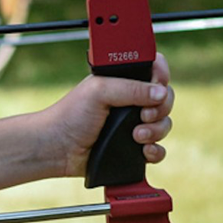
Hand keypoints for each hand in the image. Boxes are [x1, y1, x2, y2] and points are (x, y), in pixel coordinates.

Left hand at [41, 53, 174, 176]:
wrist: (57, 148)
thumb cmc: (70, 115)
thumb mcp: (99, 91)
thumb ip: (131, 88)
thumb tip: (161, 93)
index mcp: (122, 82)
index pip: (154, 71)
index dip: (161, 75)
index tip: (159, 83)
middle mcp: (130, 102)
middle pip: (165, 99)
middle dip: (160, 108)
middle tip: (142, 115)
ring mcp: (133, 125)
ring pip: (164, 124)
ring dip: (156, 130)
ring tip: (136, 135)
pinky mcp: (133, 148)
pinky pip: (158, 150)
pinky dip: (155, 151)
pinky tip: (143, 151)